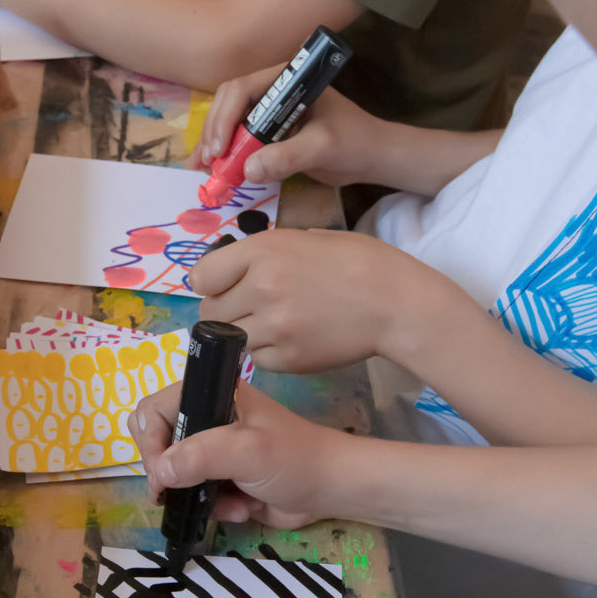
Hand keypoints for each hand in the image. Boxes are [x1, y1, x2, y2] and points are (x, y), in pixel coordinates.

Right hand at [130, 378, 348, 526]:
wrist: (332, 490)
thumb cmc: (294, 459)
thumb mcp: (248, 451)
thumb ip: (200, 457)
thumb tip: (159, 473)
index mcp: (212, 395)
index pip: (155, 409)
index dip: (150, 441)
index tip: (160, 472)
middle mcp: (208, 418)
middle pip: (157, 441)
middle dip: (167, 472)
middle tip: (177, 490)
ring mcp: (213, 450)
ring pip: (174, 475)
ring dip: (195, 494)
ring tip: (224, 503)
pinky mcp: (221, 478)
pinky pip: (195, 494)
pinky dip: (213, 506)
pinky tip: (240, 509)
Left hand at [190, 228, 410, 372]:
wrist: (395, 303)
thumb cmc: (358, 262)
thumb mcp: (305, 238)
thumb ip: (264, 254)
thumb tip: (235, 271)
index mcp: (262, 252)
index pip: (201, 277)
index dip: (212, 282)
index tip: (225, 285)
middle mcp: (260, 289)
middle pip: (209, 313)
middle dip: (223, 310)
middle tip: (247, 308)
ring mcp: (274, 328)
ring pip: (229, 340)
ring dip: (242, 334)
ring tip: (271, 323)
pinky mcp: (288, 360)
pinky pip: (257, 359)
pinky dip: (266, 352)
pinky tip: (290, 338)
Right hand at [193, 77, 400, 188]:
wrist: (373, 157)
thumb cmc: (355, 142)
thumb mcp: (323, 147)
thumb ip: (288, 156)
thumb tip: (248, 170)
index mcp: (287, 80)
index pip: (243, 88)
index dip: (225, 117)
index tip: (220, 149)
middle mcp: (274, 91)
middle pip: (229, 103)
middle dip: (214, 131)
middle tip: (207, 162)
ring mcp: (270, 112)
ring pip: (229, 121)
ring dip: (213, 144)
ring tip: (202, 170)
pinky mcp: (270, 132)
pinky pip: (240, 139)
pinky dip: (225, 155)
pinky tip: (213, 172)